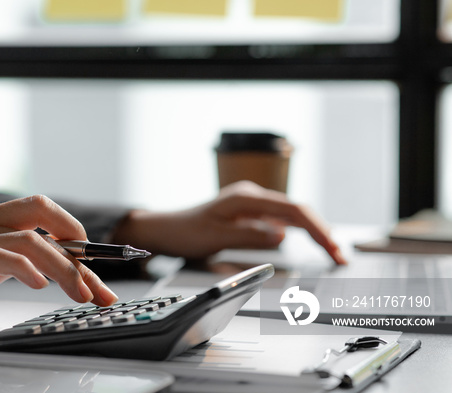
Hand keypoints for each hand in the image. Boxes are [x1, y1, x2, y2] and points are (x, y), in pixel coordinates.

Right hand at [0, 195, 117, 343]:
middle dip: (78, 243)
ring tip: (81, 294)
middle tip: (97, 280)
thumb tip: (56, 267)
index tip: (98, 264)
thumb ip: (13, 260)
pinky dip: (28, 270)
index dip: (74, 233)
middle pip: (41, 212)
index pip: (41, 213)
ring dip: (64, 268)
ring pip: (30, 238)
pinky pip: (1, 256)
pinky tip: (40, 287)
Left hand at [112, 181, 345, 264]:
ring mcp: (252, 206)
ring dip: (314, 232)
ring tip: (333, 252)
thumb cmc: (185, 232)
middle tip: (340, 257)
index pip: (293, 209)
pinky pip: (281, 222)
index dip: (316, 228)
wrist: (165, 229)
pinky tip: (311, 243)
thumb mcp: (216, 237)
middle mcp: (253, 197)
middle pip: (298, 211)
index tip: (331, 247)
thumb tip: (283, 234)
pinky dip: (299, 233)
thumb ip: (250, 235)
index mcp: (247, 198)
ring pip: (292, 217)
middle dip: (322, 232)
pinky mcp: (250, 216)